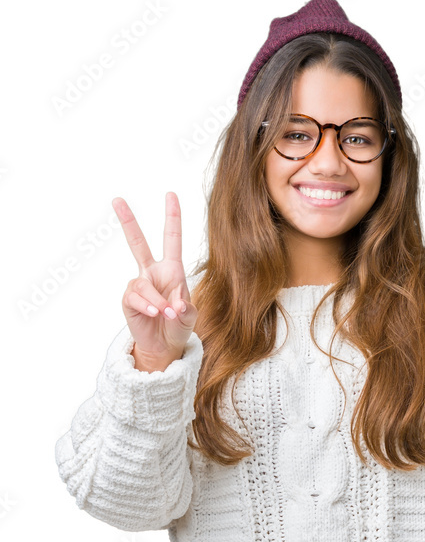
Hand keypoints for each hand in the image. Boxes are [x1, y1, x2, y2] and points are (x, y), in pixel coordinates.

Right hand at [112, 191, 197, 363]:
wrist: (164, 346)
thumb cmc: (179, 326)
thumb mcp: (190, 317)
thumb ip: (186, 308)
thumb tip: (174, 305)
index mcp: (172, 270)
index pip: (171, 239)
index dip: (172, 217)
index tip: (170, 195)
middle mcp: (153, 272)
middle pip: (137, 243)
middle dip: (127, 221)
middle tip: (117, 200)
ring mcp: (139, 285)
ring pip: (143, 284)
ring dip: (157, 301)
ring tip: (166, 315)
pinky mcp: (129, 300)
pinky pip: (135, 298)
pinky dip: (147, 307)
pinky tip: (153, 314)